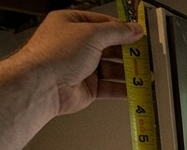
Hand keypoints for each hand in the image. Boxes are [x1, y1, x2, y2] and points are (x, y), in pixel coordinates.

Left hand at [12, 10, 143, 116]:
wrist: (41, 85)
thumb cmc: (54, 54)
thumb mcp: (91, 34)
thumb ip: (117, 32)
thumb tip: (134, 29)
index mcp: (72, 25)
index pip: (104, 24)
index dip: (122, 29)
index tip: (139, 35)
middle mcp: (76, 46)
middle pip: (110, 47)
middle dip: (128, 53)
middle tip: (144, 56)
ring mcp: (81, 67)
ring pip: (111, 69)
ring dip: (128, 72)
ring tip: (143, 74)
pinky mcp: (87, 88)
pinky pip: (109, 87)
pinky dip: (123, 89)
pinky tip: (134, 89)